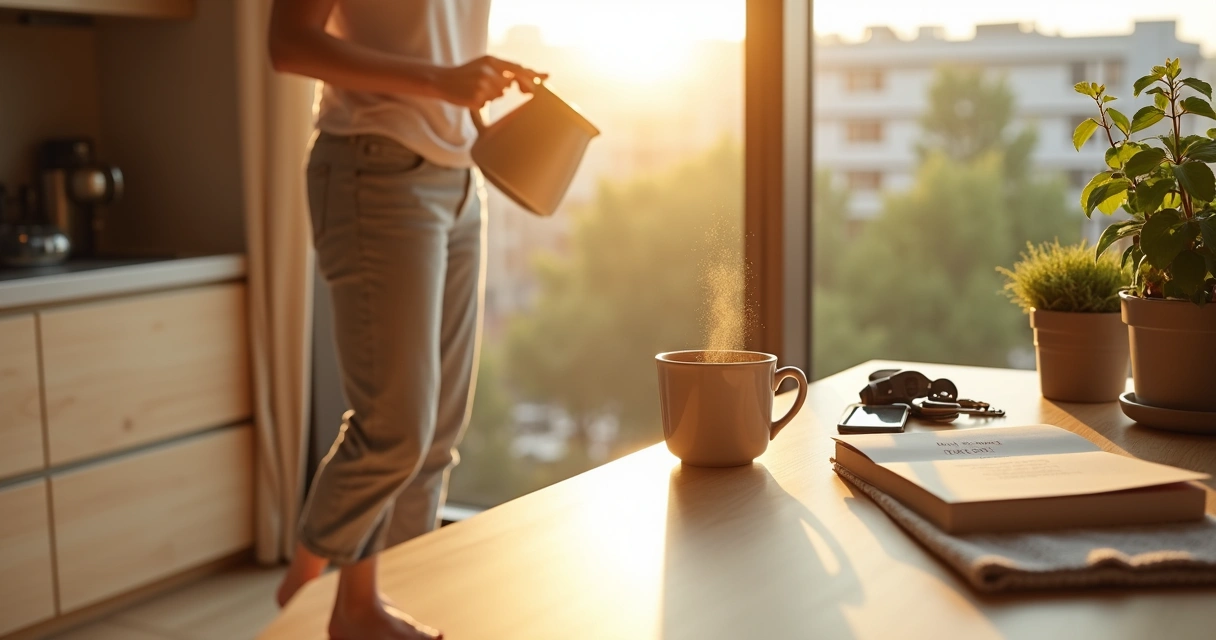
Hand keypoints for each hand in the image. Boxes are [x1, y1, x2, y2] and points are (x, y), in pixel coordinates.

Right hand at [433, 55, 547, 107]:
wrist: (441, 80)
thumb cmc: (465, 75)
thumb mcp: (483, 66)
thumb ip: (501, 71)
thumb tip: (516, 82)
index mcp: (491, 60)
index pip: (517, 67)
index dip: (532, 73)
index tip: (547, 77)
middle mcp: (489, 70)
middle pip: (510, 83)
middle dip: (515, 88)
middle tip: (525, 93)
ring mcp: (483, 84)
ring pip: (499, 94)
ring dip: (492, 95)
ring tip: (478, 90)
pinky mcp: (476, 96)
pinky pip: (486, 103)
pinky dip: (481, 103)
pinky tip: (471, 97)